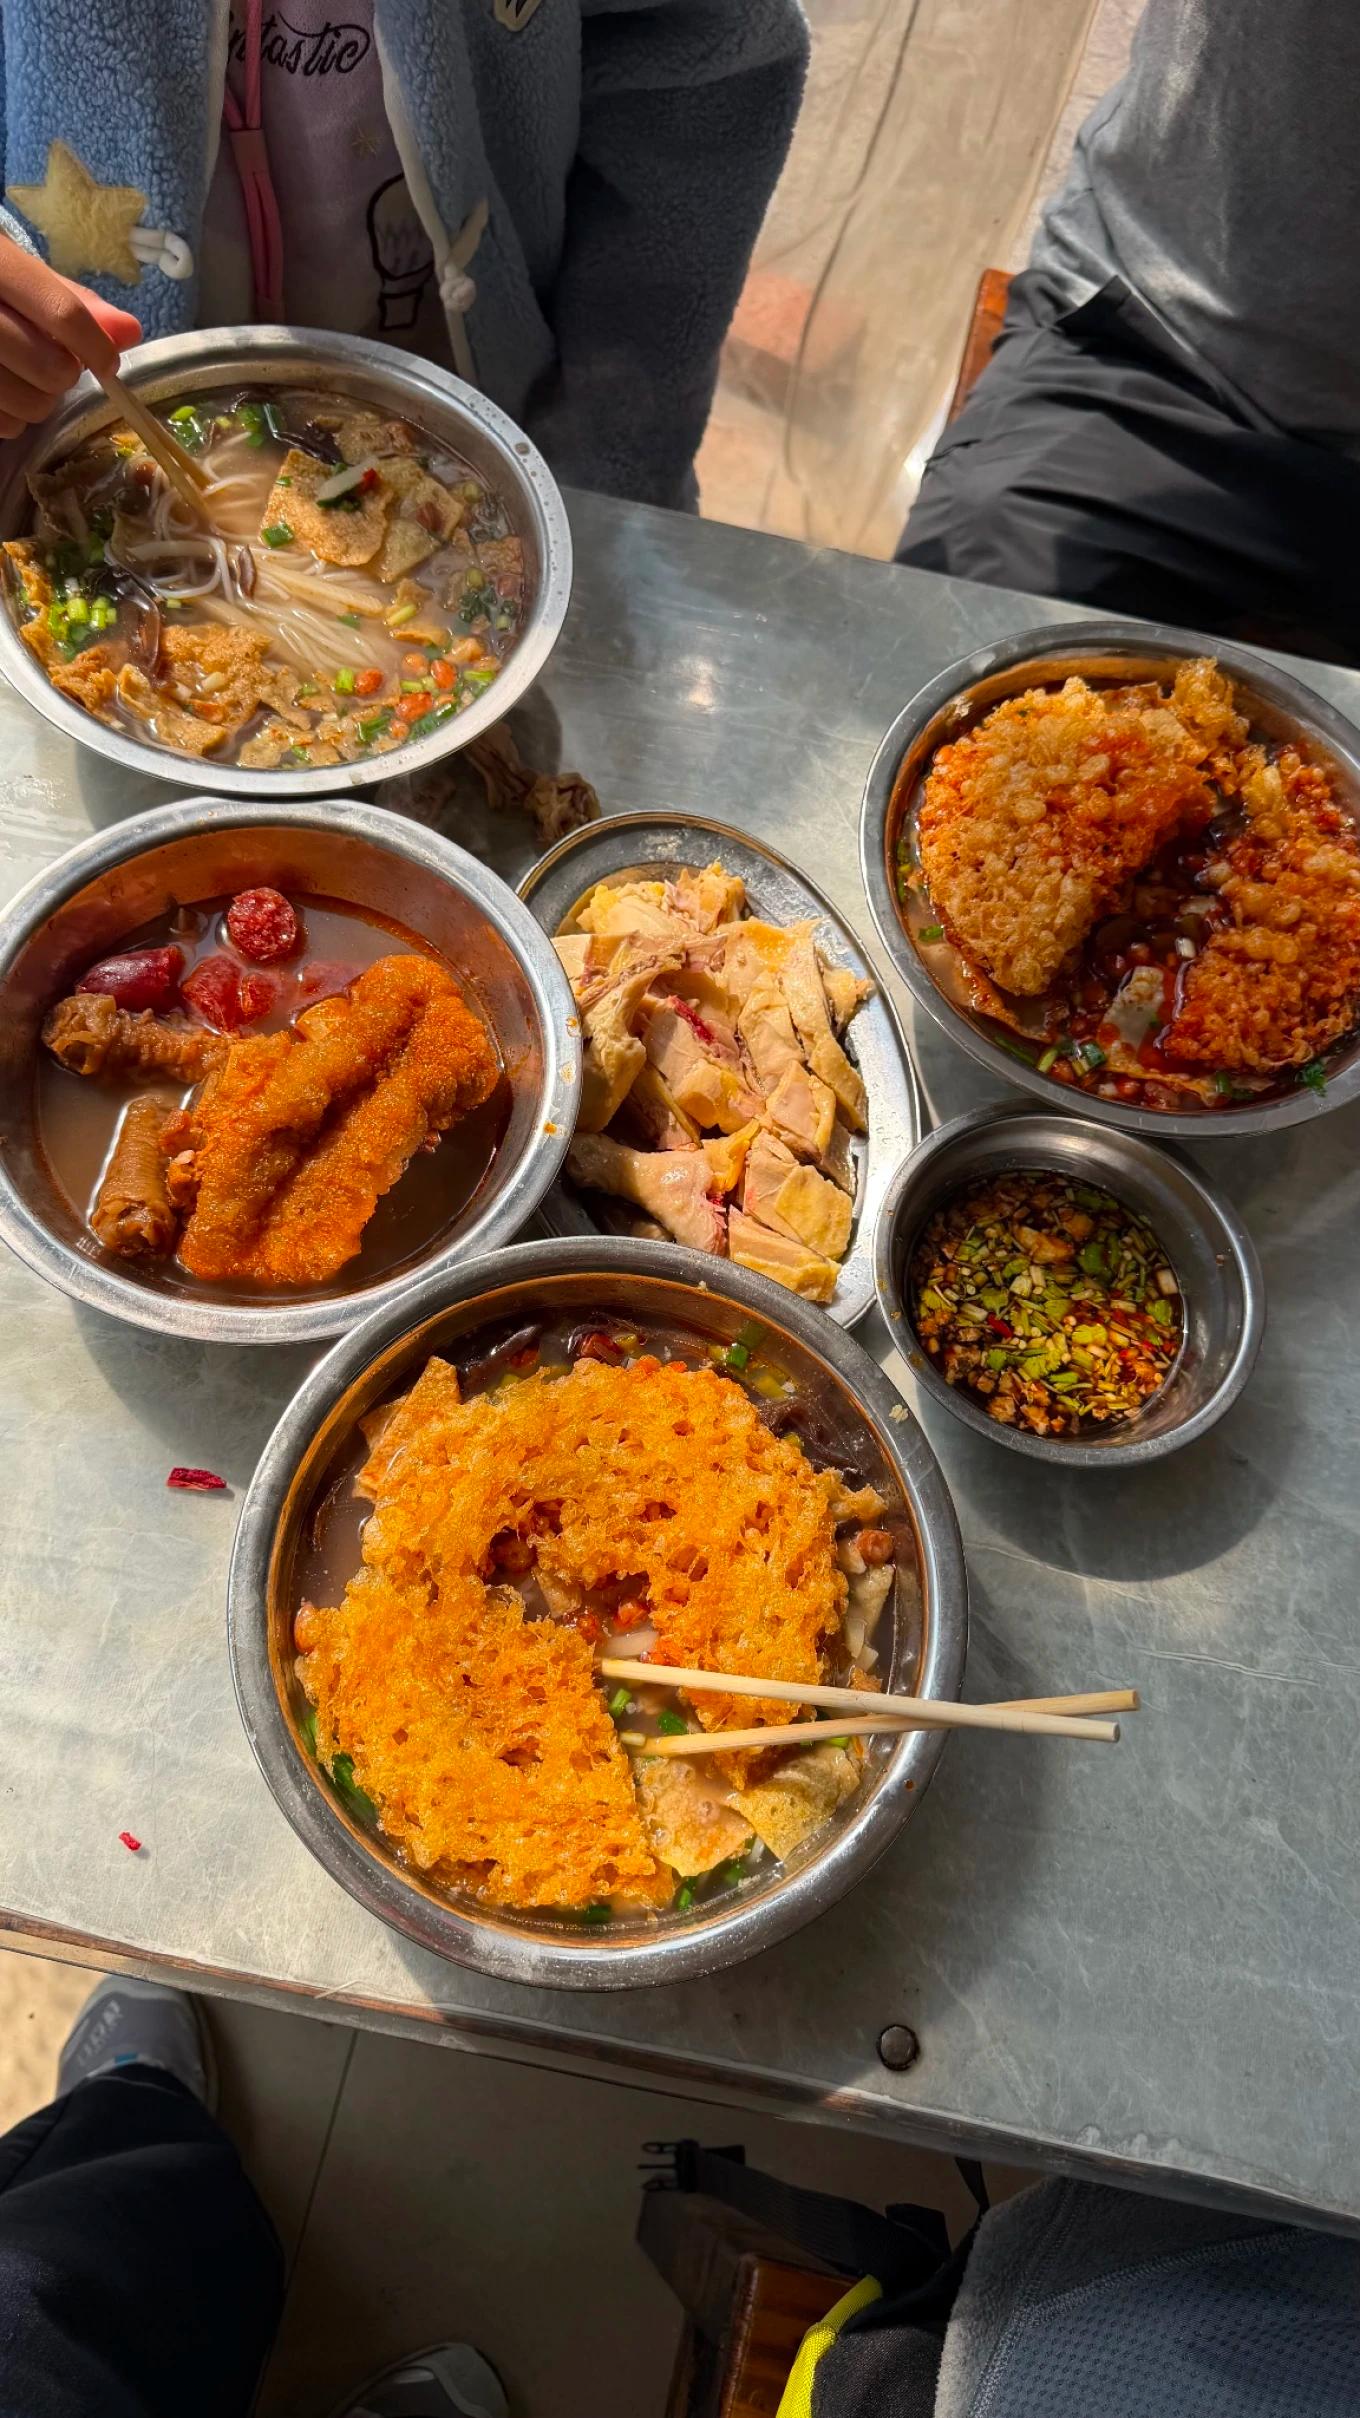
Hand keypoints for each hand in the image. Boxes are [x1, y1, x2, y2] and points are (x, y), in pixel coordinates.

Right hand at [0, 233, 141, 436]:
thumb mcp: (10, 269)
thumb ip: (66, 298)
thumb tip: (128, 330)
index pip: (62, 313)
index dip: (96, 347)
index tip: (106, 362)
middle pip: (51, 368)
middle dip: (63, 374)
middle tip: (49, 359)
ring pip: (30, 405)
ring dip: (39, 400)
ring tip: (21, 374)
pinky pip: (3, 424)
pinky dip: (10, 416)